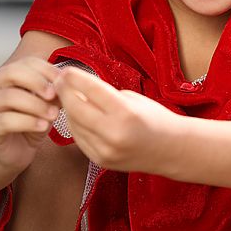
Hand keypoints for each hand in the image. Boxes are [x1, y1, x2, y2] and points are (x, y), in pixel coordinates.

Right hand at [0, 57, 59, 171]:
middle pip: (12, 72)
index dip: (47, 69)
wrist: (16, 153)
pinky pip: (6, 120)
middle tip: (53, 94)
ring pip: (10, 97)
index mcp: (11, 78)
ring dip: (37, 104)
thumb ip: (55, 92)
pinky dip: (29, 121)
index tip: (63, 79)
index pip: (27, 62)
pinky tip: (43, 126)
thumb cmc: (31, 124)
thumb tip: (70, 81)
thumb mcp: (47, 104)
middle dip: (37, 81)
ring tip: (53, 115)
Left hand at [54, 67, 185, 174]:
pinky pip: (80, 139)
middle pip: (76, 108)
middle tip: (59, 81)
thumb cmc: (156, 118)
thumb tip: (80, 89)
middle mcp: (113, 133)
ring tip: (67, 96)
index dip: (76, 78)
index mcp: (125, 112)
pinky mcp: (101, 161)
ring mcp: (105, 150)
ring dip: (68, 109)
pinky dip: (76, 125)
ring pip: (74, 125)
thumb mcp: (134, 99)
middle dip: (65, 92)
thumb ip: (107, 95)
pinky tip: (77, 115)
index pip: (92, 90)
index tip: (66, 69)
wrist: (170, 149)